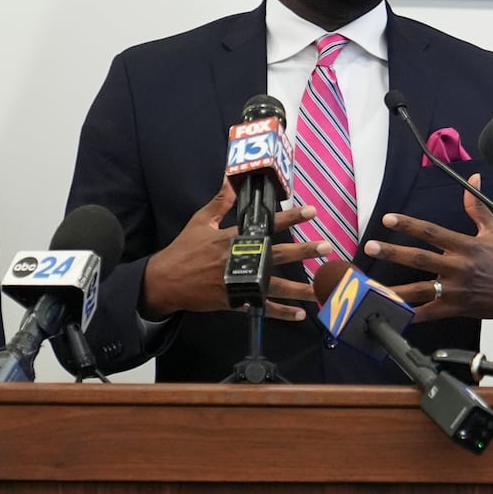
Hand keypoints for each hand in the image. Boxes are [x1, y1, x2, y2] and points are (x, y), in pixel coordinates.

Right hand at [139, 178, 324, 321]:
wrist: (166, 282)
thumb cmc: (184, 249)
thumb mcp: (200, 221)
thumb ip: (220, 202)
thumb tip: (230, 179)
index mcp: (232, 238)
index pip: (266, 225)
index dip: (289, 218)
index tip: (310, 211)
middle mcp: (239, 260)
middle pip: (277, 256)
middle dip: (303, 251)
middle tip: (326, 248)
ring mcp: (238, 283)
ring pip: (275, 286)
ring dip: (300, 288)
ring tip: (322, 289)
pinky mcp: (235, 301)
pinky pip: (262, 308)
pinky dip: (281, 312)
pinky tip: (300, 314)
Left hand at [362, 175, 492, 321]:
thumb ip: (477, 206)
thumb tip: (473, 178)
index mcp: (465, 246)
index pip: (432, 232)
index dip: (409, 225)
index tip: (388, 219)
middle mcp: (458, 267)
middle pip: (419, 259)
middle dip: (392, 253)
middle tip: (370, 247)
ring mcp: (456, 290)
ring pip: (420, 289)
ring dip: (394, 289)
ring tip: (370, 288)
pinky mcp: (456, 308)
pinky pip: (430, 313)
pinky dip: (411, 316)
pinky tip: (392, 315)